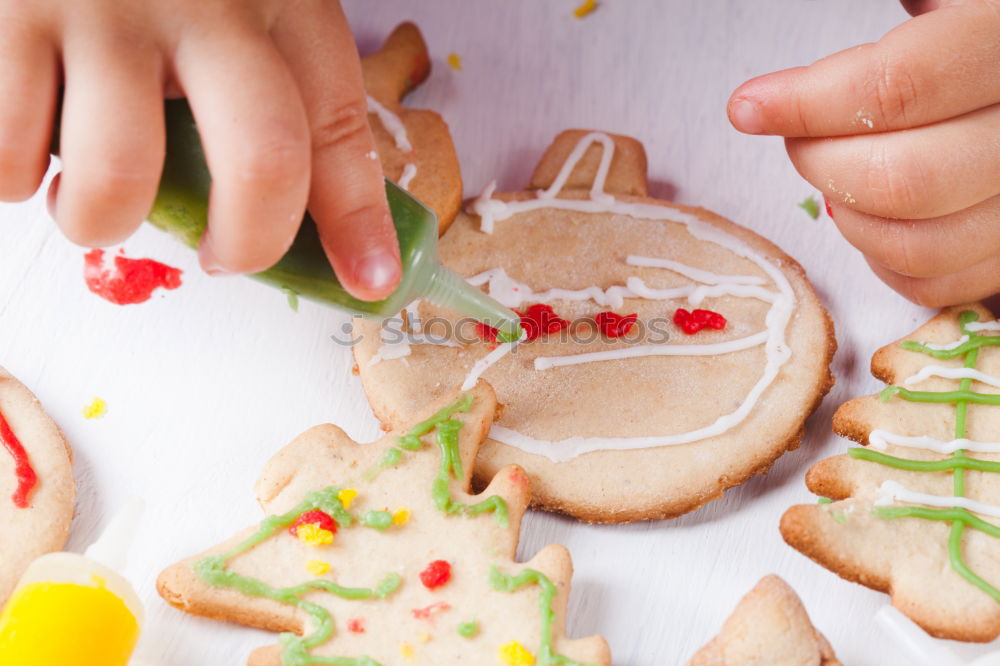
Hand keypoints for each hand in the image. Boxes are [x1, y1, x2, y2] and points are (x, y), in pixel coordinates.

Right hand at [0, 0, 400, 300]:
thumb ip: (263, 80)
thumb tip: (283, 214)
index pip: (336, 122)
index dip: (358, 217)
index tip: (369, 279)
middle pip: (262, 161)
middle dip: (248, 244)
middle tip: (225, 259)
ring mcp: (103, 4)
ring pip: (120, 177)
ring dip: (100, 220)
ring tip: (90, 199)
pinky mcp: (9, 14)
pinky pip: (12, 150)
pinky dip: (17, 177)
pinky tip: (30, 149)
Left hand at [727, 0, 999, 306]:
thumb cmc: (974, 30)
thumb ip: (896, 13)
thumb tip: (778, 71)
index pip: (899, 87)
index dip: (808, 103)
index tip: (749, 106)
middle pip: (902, 181)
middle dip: (821, 163)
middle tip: (799, 136)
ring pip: (916, 244)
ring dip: (847, 214)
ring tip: (837, 168)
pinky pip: (934, 283)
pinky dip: (879, 255)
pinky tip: (870, 209)